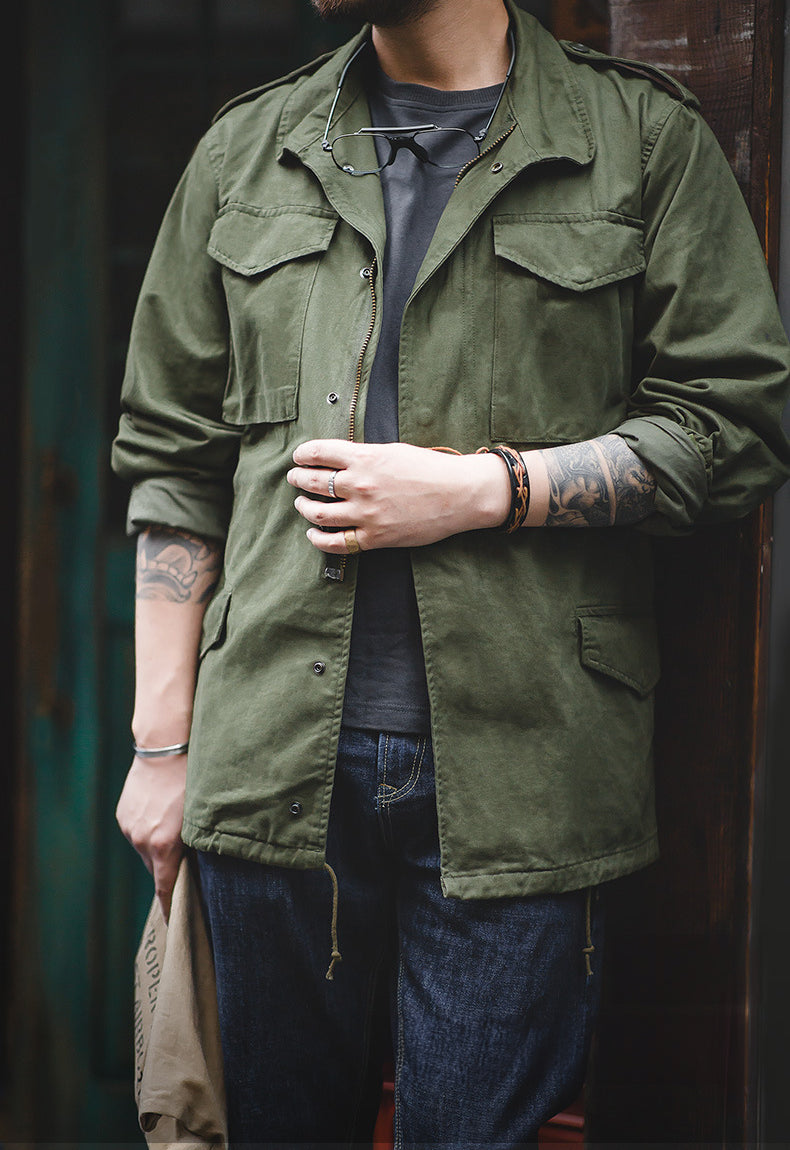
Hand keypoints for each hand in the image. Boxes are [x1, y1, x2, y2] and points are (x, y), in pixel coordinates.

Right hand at [116, 753, 187, 920]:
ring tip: (175, 830)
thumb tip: (203, 868)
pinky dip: (149, 832)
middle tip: (188, 863)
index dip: (172, 907)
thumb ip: (200, 846)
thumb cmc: (194, 780)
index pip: (165, 889)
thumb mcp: (203, 817)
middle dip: (170, 870)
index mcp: (163, 845)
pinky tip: (163, 815)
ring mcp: (129, 827)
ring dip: (159, 848)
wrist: (166, 746)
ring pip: (146, 850)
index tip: (178, 923)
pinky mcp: (123, 814)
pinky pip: (138, 833)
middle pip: (156, 869)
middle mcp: (141, 840)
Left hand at [287, 440, 509, 552]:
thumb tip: (339, 460)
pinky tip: (314, 534)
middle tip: (295, 478)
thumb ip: (364, 456)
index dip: (303, 455)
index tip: (299, 457)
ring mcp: (366, 513)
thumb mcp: (394, 451)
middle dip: (298, 478)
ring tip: (302, 504)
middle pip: (313, 482)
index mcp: (365, 458)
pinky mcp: (375, 537)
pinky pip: (336, 543)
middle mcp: (361, 485)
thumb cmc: (431, 469)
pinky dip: (318, 539)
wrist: (460, 494)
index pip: (318, 452)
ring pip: (318, 513)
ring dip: (304, 507)